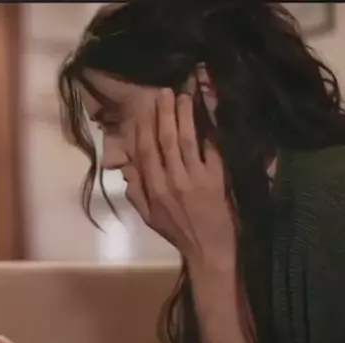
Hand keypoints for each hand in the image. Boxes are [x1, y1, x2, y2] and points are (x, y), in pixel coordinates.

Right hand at [124, 88, 235, 273]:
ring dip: (185, 116)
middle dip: (164, 113)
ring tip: (185, 96)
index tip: (145, 109)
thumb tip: (126, 169)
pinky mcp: (217, 178)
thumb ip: (136, 193)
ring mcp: (197, 178)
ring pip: (187, 140)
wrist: (211, 249)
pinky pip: (211, 150)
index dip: (144, 128)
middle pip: (166, 139)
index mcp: (155, 189)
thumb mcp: (150, 218)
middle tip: (165, 91)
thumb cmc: (179, 233)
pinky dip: (209, 132)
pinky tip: (208, 117)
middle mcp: (173, 180)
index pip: (146, 151)